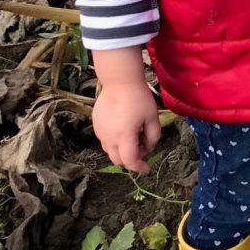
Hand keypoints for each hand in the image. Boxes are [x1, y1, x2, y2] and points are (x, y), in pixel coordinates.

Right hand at [91, 52, 160, 173]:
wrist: (119, 81)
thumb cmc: (139, 98)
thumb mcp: (152, 117)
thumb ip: (153, 136)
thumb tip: (148, 148)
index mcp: (124, 137)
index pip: (130, 161)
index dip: (139, 167)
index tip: (146, 168)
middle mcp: (109, 138)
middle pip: (118, 160)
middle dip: (131, 159)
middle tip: (143, 147)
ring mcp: (100, 132)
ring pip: (110, 151)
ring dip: (122, 151)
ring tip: (134, 136)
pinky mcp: (96, 125)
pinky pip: (105, 140)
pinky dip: (114, 142)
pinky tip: (124, 128)